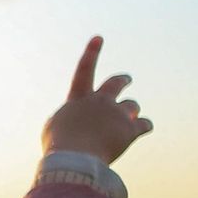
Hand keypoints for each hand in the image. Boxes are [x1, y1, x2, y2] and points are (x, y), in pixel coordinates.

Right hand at [41, 35, 153, 162]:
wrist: (75, 159)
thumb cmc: (59, 147)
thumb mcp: (52, 130)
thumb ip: (66, 119)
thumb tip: (77, 121)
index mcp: (78, 99)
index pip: (84, 71)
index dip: (91, 53)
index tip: (99, 37)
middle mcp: (99, 101)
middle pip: (116, 83)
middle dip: (123, 80)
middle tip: (128, 80)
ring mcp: (116, 114)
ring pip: (132, 106)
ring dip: (132, 112)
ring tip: (129, 120)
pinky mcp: (130, 129)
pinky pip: (145, 124)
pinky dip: (144, 126)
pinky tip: (143, 129)